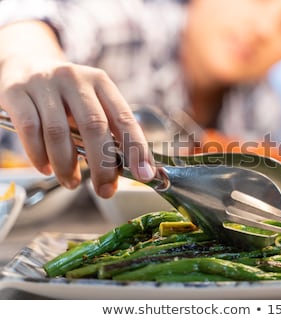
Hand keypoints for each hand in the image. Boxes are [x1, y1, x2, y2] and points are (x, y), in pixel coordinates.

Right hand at [0, 21, 154, 197]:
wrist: (25, 64)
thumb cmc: (66, 95)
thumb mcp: (90, 103)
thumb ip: (106, 131)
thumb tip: (123, 171)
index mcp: (101, 82)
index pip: (124, 118)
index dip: (136, 148)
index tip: (144, 174)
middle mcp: (75, 79)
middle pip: (94, 126)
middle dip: (102, 165)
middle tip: (105, 190)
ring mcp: (44, 84)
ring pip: (58, 132)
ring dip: (67, 166)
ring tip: (72, 183)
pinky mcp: (16, 93)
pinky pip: (29, 130)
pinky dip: (39, 156)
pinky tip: (46, 169)